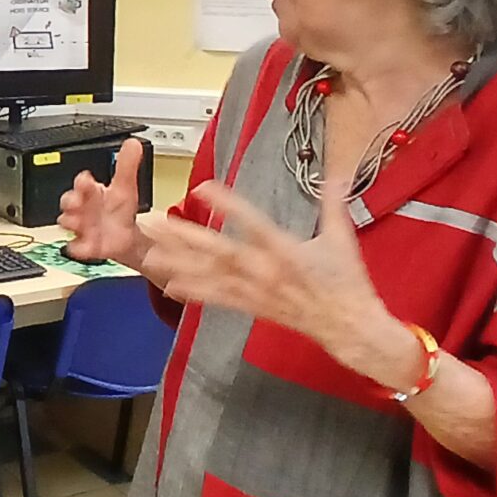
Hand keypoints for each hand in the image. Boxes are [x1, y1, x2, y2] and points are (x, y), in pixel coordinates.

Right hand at [57, 137, 152, 270]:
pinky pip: (76, 247)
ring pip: (68, 223)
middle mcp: (82, 208)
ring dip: (72, 222)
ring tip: (80, 223)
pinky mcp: (85, 245)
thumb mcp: (125, 186)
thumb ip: (126, 165)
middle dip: (70, 201)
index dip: (81, 181)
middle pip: (68, 202)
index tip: (86, 180)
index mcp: (90, 191)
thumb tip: (133, 143)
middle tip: (77, 202)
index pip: (81, 182)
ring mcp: (82, 227)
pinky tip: (83, 246)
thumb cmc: (119, 209)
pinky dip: (78, 247)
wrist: (124, 236)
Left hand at [143, 176, 423, 390]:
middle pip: (218, 252)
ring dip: (178, 263)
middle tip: (153, 223)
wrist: (347, 324)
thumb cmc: (345, 279)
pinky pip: (218, 299)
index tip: (202, 187)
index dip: (227, 205)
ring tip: (149, 251)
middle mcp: (266, 271)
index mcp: (287, 250)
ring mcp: (256, 291)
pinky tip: (168, 285)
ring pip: (211, 276)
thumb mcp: (341, 237)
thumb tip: (336, 172)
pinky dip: (194, 292)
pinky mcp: (252, 306)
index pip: (253, 222)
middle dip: (183, 237)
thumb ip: (333, 202)